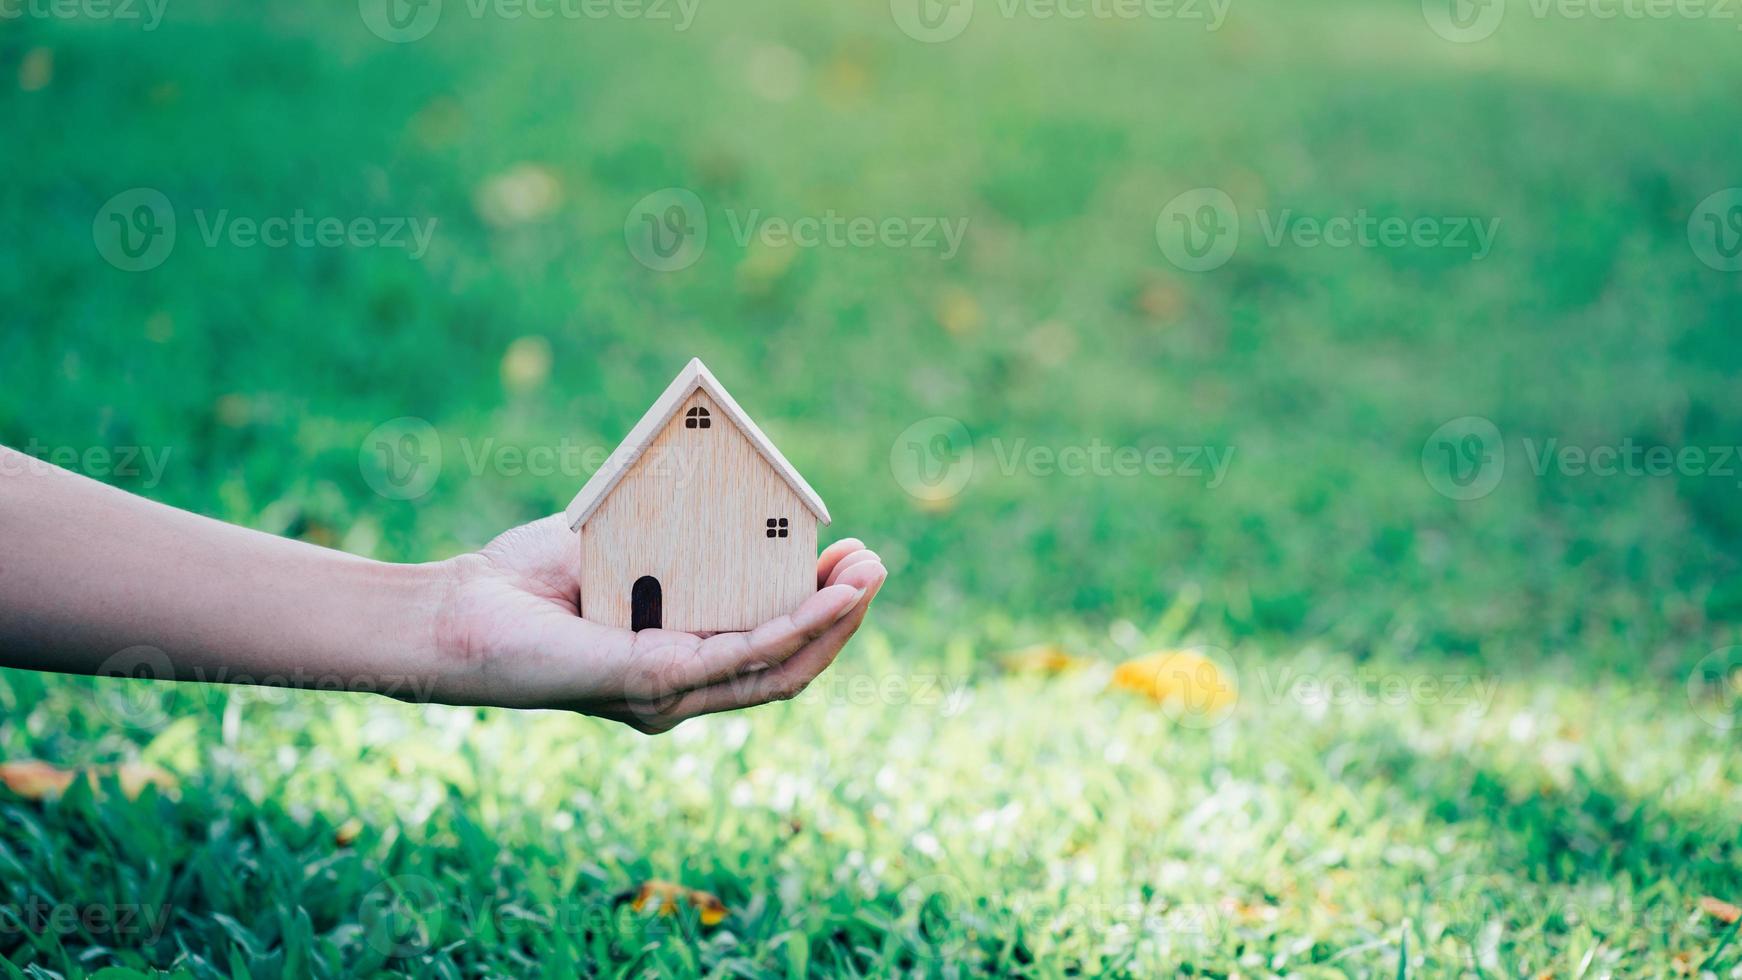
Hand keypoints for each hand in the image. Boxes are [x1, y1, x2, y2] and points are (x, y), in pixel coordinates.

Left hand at [428, 515, 887, 731]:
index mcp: (678, 660)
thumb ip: (677, 534)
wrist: (458, 610)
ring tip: (869, 575)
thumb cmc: (526, 579)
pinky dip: (795, 626)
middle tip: (874, 564)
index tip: (848, 556)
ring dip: (834, 621)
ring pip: (780, 667)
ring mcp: (670, 693)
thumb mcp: (623, 542)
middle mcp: (681, 688)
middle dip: (842, 616)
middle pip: (789, 663)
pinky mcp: (651, 683)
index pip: (769, 645)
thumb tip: (740, 489)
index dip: (819, 609)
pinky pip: (740, 657)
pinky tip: (829, 599)